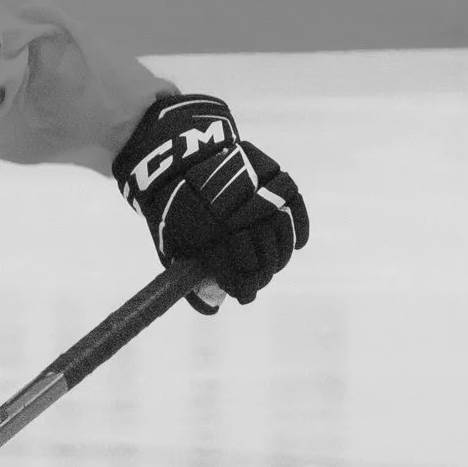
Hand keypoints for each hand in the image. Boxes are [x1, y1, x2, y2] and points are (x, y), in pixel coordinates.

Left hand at [112, 92, 307, 310]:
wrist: (174, 156)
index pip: (239, 276)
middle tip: (257, 277)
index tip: (244, 293)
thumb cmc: (171, 208)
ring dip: (280, 255)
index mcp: (207, 237)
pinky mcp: (271, 175)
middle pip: (263, 259)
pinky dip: (298, 227)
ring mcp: (254, 194)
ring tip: (274, 262)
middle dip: (261, 274)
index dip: (244, 289)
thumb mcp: (170, 245)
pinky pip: (295, 206)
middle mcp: (235, 216)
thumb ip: (191, 277)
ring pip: (281, 235)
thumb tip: (213, 310)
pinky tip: (296, 243)